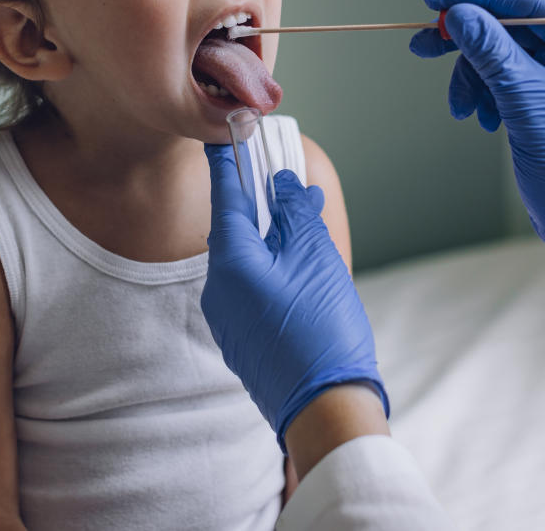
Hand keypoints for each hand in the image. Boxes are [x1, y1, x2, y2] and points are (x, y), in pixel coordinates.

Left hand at [202, 144, 387, 448]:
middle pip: (235, 230)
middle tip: (282, 177)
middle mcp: (219, 289)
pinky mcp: (243, 339)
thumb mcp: (315, 257)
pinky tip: (301, 264)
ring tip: (306, 219)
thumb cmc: (322, 329)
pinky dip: (274, 267)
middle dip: (260, 203)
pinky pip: (253, 289)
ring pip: (247, 261)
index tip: (223, 135)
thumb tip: (283, 185)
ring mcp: (228, 318)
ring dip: (273, 237)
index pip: (225, 198)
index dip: (228, 163)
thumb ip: (296, 214)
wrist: (325, 409)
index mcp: (231, 262)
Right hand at [409, 0, 544, 290]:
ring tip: (460, 109)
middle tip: (424, 44)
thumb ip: (494, 54)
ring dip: (473, 77)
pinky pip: (506, 82)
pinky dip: (485, 95)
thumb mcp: (527, 107)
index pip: (536, 3)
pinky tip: (479, 119)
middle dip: (469, 40)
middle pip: (515, 29)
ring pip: (504, 57)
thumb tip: (460, 14)